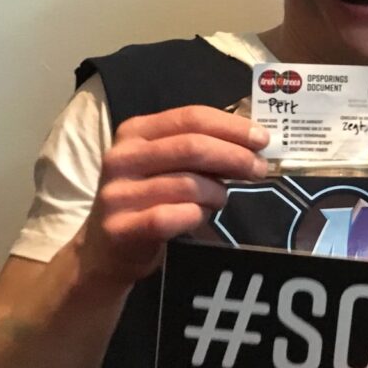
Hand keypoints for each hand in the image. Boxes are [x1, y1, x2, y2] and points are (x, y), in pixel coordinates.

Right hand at [74, 105, 269, 285]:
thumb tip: (253, 141)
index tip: (262, 139)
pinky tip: (199, 216)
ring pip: (188, 184)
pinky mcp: (121, 228)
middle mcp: (122, 157)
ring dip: (217, 193)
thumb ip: (201, 147)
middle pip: (192, 147)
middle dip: (235, 157)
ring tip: (220, 199)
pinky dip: (197, 215)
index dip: (232, 127)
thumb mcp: (167, 163)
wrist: (106, 249)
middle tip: (259, 169)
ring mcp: (117, 193)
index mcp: (136, 131)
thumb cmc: (148, 197)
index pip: (191, 117)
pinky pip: (174, 216)